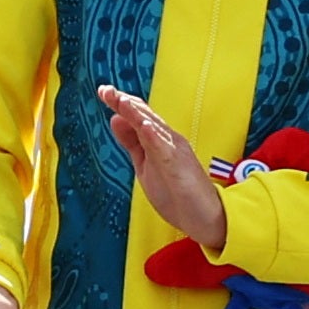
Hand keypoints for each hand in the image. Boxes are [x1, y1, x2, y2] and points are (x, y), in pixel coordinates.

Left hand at [97, 85, 228, 252]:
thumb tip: (115, 119)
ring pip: (155, 129)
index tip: (104, 91)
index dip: (121, 103)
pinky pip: (166, 151)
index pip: (139, 116)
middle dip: (126, 103)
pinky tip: (144, 127)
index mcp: (160, 141)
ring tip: (122, 101)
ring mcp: (176, 153)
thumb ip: (132, 142)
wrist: (204, 218)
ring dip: (138, 114)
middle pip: (145, 117)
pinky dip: (155, 137)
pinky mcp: (180, 168)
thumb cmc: (177, 192)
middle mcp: (169, 141)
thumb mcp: (145, 164)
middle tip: (107, 90)